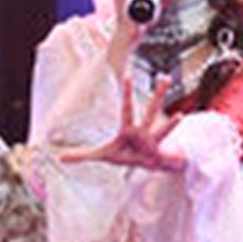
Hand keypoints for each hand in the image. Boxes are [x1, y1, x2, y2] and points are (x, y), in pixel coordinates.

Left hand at [59, 76, 185, 173]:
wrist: (143, 166)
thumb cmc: (124, 155)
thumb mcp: (101, 155)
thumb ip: (81, 155)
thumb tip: (60, 157)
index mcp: (129, 129)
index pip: (127, 108)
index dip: (128, 93)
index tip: (128, 75)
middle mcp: (143, 131)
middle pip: (151, 110)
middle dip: (158, 95)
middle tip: (166, 77)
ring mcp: (153, 141)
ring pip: (163, 129)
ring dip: (171, 123)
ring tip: (180, 115)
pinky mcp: (159, 153)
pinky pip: (166, 152)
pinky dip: (173, 152)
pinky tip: (182, 142)